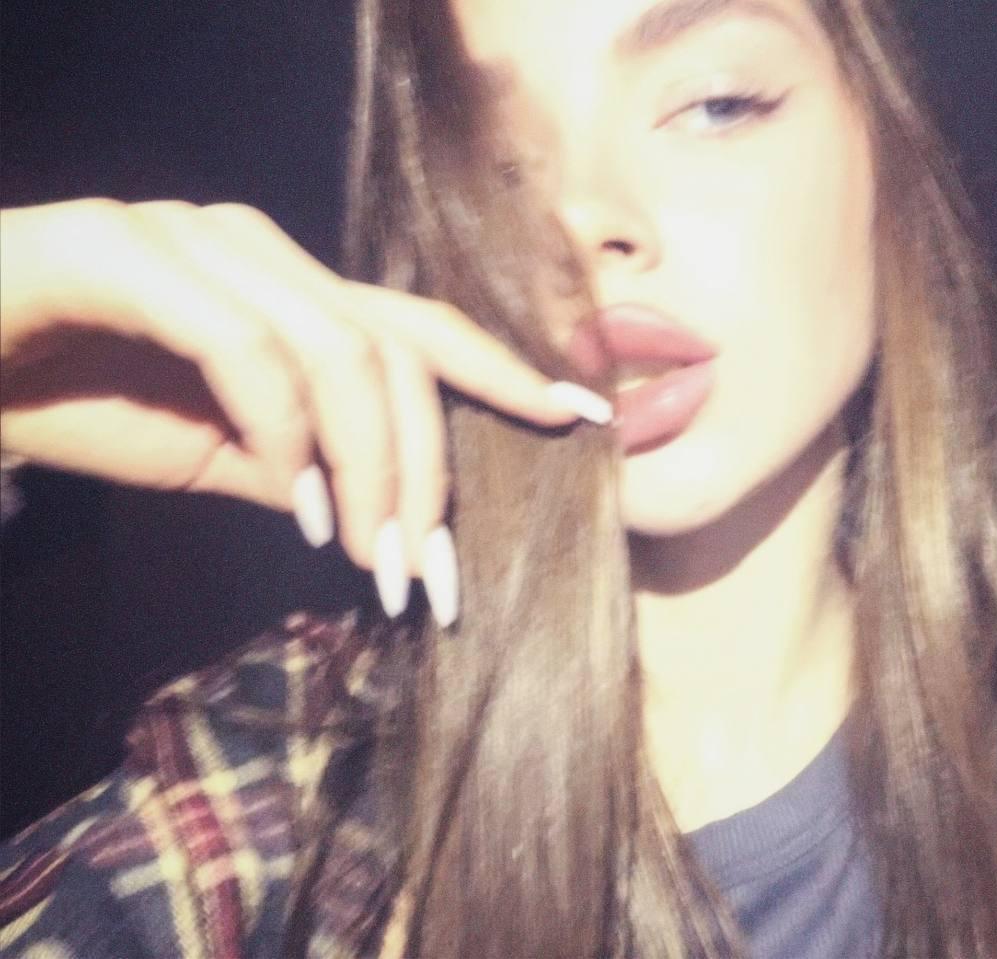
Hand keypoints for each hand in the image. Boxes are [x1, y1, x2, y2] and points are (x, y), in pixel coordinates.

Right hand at [0, 199, 611, 621]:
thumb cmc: (72, 398)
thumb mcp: (214, 455)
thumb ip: (302, 466)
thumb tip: (381, 508)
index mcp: (288, 290)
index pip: (420, 327)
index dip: (506, 368)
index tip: (582, 416)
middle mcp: (255, 249)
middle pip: (394, 353)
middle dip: (427, 473)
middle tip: (424, 576)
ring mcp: (191, 241)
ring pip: (336, 349)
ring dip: (369, 467)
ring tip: (366, 556)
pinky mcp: (117, 249)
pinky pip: (243, 343)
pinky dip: (284, 430)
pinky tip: (295, 501)